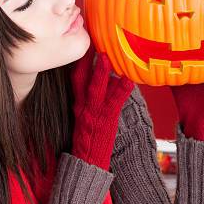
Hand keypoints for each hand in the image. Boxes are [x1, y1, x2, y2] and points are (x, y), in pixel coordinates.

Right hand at [70, 43, 133, 169]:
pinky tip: (128, 79)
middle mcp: (82, 106)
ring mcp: (93, 113)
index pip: (75, 78)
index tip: (84, 43)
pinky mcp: (106, 121)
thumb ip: (88, 102)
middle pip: (80, 78)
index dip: (79, 60)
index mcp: (77, 104)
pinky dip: (121, 90)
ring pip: (95, 88)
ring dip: (101, 72)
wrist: (87, 163)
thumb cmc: (89, 142)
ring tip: (106, 56)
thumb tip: (100, 85)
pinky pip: (114, 102)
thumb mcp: (84, 120)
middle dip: (85, 58)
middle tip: (90, 39)